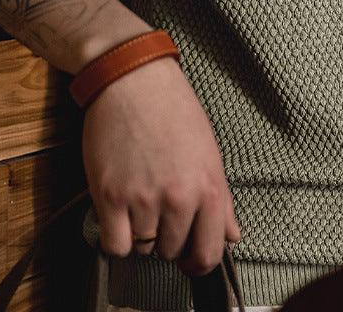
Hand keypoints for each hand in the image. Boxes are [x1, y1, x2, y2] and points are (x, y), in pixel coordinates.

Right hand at [81, 55, 241, 275]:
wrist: (134, 80)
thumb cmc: (173, 108)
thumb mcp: (209, 150)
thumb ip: (222, 198)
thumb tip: (233, 234)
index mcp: (209, 187)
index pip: (209, 252)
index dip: (199, 262)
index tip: (191, 260)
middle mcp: (179, 198)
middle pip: (173, 252)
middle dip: (168, 240)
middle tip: (162, 213)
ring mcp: (143, 199)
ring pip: (143, 249)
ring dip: (141, 234)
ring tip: (140, 202)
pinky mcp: (110, 196)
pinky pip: (115, 245)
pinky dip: (116, 238)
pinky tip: (120, 215)